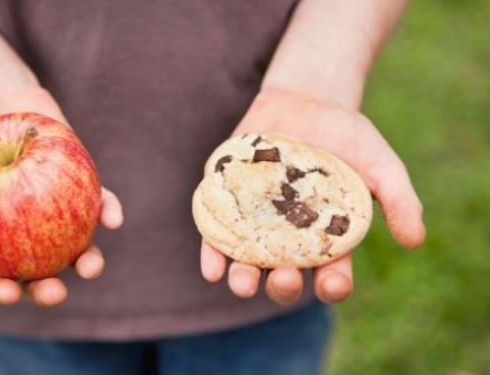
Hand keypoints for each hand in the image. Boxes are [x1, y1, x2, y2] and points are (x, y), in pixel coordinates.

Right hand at [0, 87, 122, 305]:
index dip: (1, 290)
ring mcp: (57, 210)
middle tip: (55, 293)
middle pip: (40, 269)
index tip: (9, 293)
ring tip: (91, 267)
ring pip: (77, 243)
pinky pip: (99, 202)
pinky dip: (109, 211)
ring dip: (88, 260)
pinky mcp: (80, 184)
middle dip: (49, 289)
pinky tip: (114, 220)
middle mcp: (28, 233)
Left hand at [200, 88, 424, 303]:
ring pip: (248, 262)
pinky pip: (217, 234)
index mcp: (326, 239)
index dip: (333, 285)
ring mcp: (256, 221)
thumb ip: (399, 199)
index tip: (333, 284)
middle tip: (285, 279)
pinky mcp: (229, 202)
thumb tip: (415, 241)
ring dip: (244, 279)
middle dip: (284, 286)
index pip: (331, 273)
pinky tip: (211, 269)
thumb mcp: (379, 164)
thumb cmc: (347, 137)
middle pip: (285, 275)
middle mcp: (289, 237)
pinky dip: (212, 254)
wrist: (305, 100)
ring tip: (243, 283)